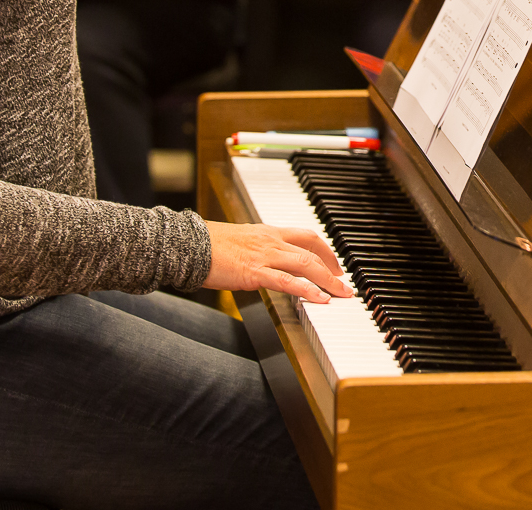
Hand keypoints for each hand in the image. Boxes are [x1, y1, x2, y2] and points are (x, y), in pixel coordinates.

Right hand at [203, 219, 351, 302]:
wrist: (188, 245)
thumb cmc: (207, 245)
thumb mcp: (240, 242)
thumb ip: (256, 250)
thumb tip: (264, 262)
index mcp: (267, 232)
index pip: (306, 236)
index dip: (325, 250)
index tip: (333, 263)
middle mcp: (270, 240)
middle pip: (313, 250)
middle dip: (333, 267)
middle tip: (343, 282)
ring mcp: (264, 255)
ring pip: (307, 264)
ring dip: (328, 280)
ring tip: (342, 293)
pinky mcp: (255, 272)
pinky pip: (288, 281)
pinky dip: (308, 290)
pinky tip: (320, 299)